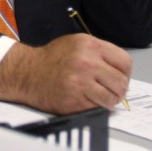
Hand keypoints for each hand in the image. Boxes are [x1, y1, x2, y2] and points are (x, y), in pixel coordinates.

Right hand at [0, 33, 130, 113]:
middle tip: (110, 90)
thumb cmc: (52, 58)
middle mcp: (87, 63)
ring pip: (112, 98)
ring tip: (99, 96)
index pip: (125, 62)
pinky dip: (94, 106)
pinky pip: (97, 108)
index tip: (119, 77)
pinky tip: (85, 99)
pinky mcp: (74, 100)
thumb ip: (100, 53)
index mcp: (90, 45)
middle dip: (118, 89)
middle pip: (121, 83)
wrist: (26, 72)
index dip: (124, 73)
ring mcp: (80, 82)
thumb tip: (122, 71)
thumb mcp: (76, 43)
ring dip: (108, 100)